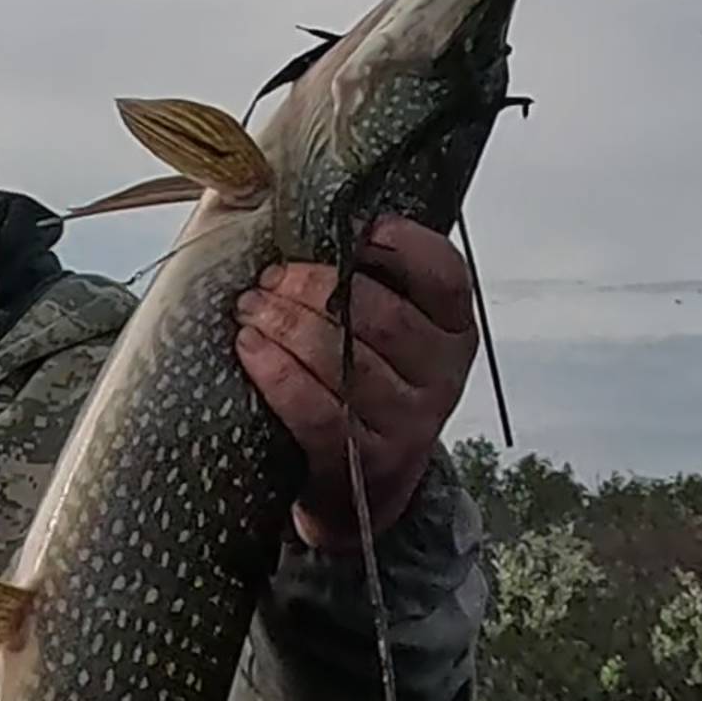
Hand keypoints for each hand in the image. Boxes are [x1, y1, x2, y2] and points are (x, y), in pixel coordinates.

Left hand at [238, 215, 478, 551]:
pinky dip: (276, 373)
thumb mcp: (386, 338)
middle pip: (378, 315)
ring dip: (285, 325)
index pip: (445, 277)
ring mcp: (406, 423)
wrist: (360, 493)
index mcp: (453, 332)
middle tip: (270, 277)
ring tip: (248, 307)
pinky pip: (316, 409)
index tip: (358, 229)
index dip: (403, 246)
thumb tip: (298, 207)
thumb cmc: (362, 389)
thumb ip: (368, 281)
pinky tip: (248, 347)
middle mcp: (440, 377)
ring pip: (344, 360)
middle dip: (314, 286)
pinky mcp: (362, 461)